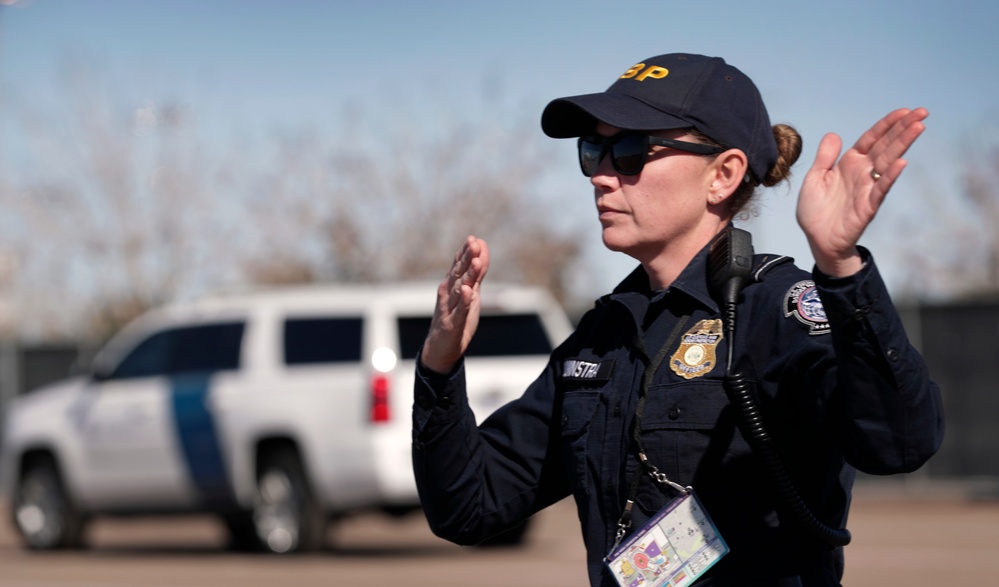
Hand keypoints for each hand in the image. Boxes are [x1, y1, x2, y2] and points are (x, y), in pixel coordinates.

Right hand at [419, 236, 490, 373]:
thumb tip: (483, 247)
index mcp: (453, 285)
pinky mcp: (452, 323)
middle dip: (466, 258)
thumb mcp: (471, 293)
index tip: (473, 239)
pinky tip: (468, 291)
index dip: (466, 252)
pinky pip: (459, 311)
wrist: (440, 348)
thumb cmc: (457, 318)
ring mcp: (449, 308)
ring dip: (467, 275)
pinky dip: (464, 301)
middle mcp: (448, 293)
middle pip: (458, 273)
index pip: (459, 265)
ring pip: (459, 289)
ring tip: (475, 262)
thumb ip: (477, 272)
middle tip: (473, 243)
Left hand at [797, 107, 927, 276]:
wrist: (817, 240)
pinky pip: (881, 189)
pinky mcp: (868, 206)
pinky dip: (890, 176)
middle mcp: (862, 173)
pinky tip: (902, 162)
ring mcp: (867, 188)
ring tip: (918, 128)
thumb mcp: (814, 179)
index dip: (886, 125)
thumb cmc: (815, 211)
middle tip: (923, 112)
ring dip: (903, 145)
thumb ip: (824, 158)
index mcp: (849, 164)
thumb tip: (834, 134)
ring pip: (888, 163)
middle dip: (903, 128)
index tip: (904, 111)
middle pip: (885, 146)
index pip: (871, 139)